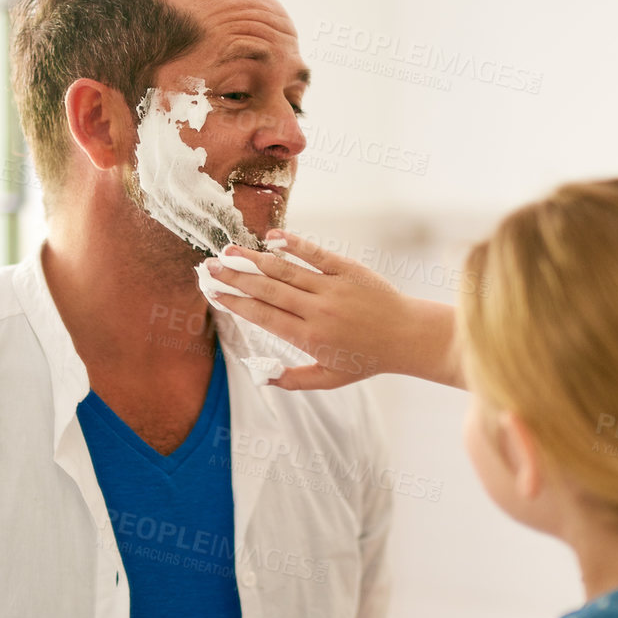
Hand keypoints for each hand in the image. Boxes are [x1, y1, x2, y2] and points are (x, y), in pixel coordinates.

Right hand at [203, 230, 463, 390]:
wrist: (407, 336)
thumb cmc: (367, 359)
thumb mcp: (330, 379)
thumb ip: (293, 380)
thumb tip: (261, 376)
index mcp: (309, 337)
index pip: (262, 315)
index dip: (235, 302)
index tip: (214, 294)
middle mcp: (317, 310)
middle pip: (266, 289)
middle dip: (234, 277)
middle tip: (209, 267)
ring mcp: (332, 287)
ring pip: (285, 269)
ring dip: (253, 258)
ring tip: (229, 251)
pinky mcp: (348, 269)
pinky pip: (315, 254)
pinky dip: (292, 243)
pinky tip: (271, 237)